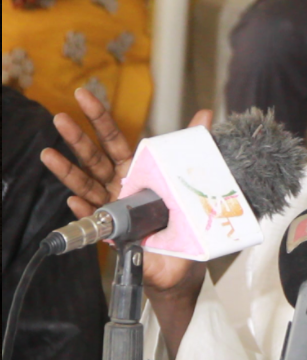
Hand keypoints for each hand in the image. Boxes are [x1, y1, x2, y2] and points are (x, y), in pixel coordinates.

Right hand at [40, 88, 211, 358]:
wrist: (181, 262)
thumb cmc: (183, 220)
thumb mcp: (191, 179)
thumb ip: (192, 146)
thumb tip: (205, 114)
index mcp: (135, 168)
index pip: (114, 139)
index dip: (99, 118)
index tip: (83, 96)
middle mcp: (119, 185)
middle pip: (94, 157)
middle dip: (77, 138)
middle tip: (60, 118)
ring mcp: (112, 207)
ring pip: (86, 185)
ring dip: (67, 171)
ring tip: (48, 155)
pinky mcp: (114, 232)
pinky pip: (95, 219)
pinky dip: (84, 210)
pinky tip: (74, 200)